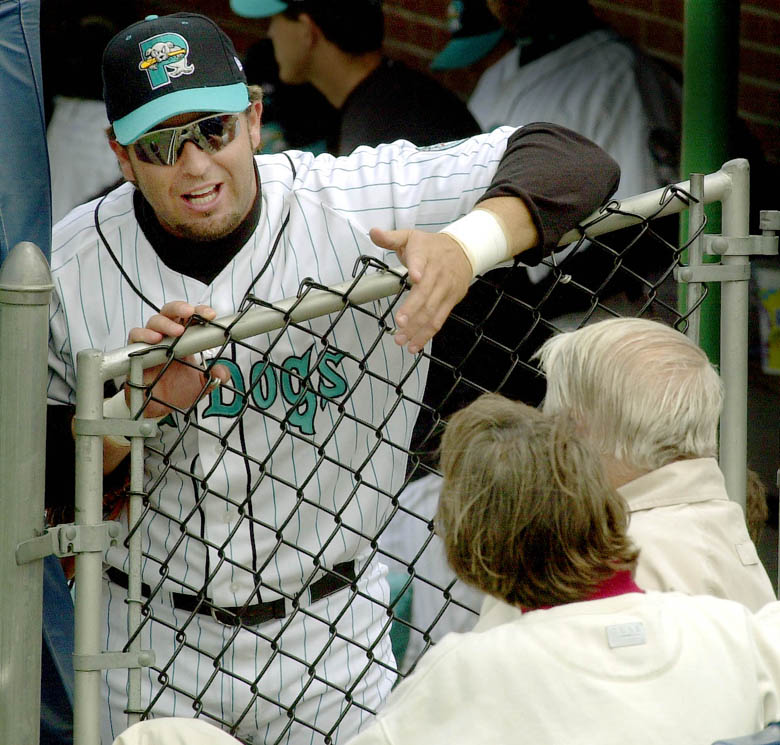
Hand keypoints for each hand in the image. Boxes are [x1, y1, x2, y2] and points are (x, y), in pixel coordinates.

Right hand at [127, 301, 230, 417]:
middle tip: (191, 312)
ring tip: (178, 331)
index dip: (199, 312)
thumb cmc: (179, 391)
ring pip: (154, 321)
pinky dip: (144, 335)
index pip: (190, 318)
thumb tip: (223, 373)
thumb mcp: (202, 384)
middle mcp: (167, 337)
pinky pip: (136, 337)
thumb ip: (215, 377)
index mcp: (184, 339)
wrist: (160, 408)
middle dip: (180, 308)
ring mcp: (151, 343)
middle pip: (170, 312)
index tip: (210, 315)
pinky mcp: (136, 352)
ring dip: (166, 323)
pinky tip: (155, 340)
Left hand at [370, 227, 471, 352]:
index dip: (418, 268)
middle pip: (425, 293)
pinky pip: (439, 320)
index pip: (422, 260)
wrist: (464, 250)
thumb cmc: (431, 246)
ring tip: (401, 340)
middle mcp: (437, 273)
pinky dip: (427, 334)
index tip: (415, 277)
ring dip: (417, 327)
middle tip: (399, 323)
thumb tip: (374, 232)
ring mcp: (445, 289)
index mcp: (425, 254)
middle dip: (413, 309)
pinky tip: (415, 345)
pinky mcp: (451, 301)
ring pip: (432, 310)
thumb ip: (391, 238)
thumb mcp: (411, 236)